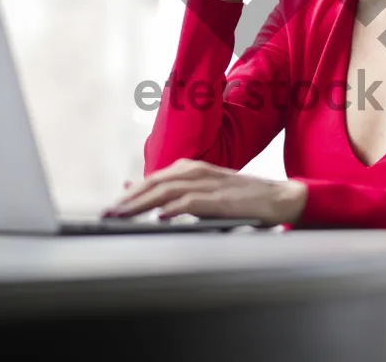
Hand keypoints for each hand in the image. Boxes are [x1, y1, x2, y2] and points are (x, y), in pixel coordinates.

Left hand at [103, 159, 307, 226]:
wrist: (278, 198)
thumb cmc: (239, 198)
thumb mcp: (202, 192)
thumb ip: (172, 192)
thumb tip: (134, 190)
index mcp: (189, 168)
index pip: (151, 181)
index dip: (128, 196)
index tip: (109, 211)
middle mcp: (196, 171)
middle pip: (154, 184)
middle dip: (128, 201)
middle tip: (107, 216)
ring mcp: (208, 182)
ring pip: (167, 191)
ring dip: (142, 204)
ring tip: (124, 216)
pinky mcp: (221, 198)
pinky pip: (192, 201)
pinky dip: (174, 208)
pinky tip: (160, 216)